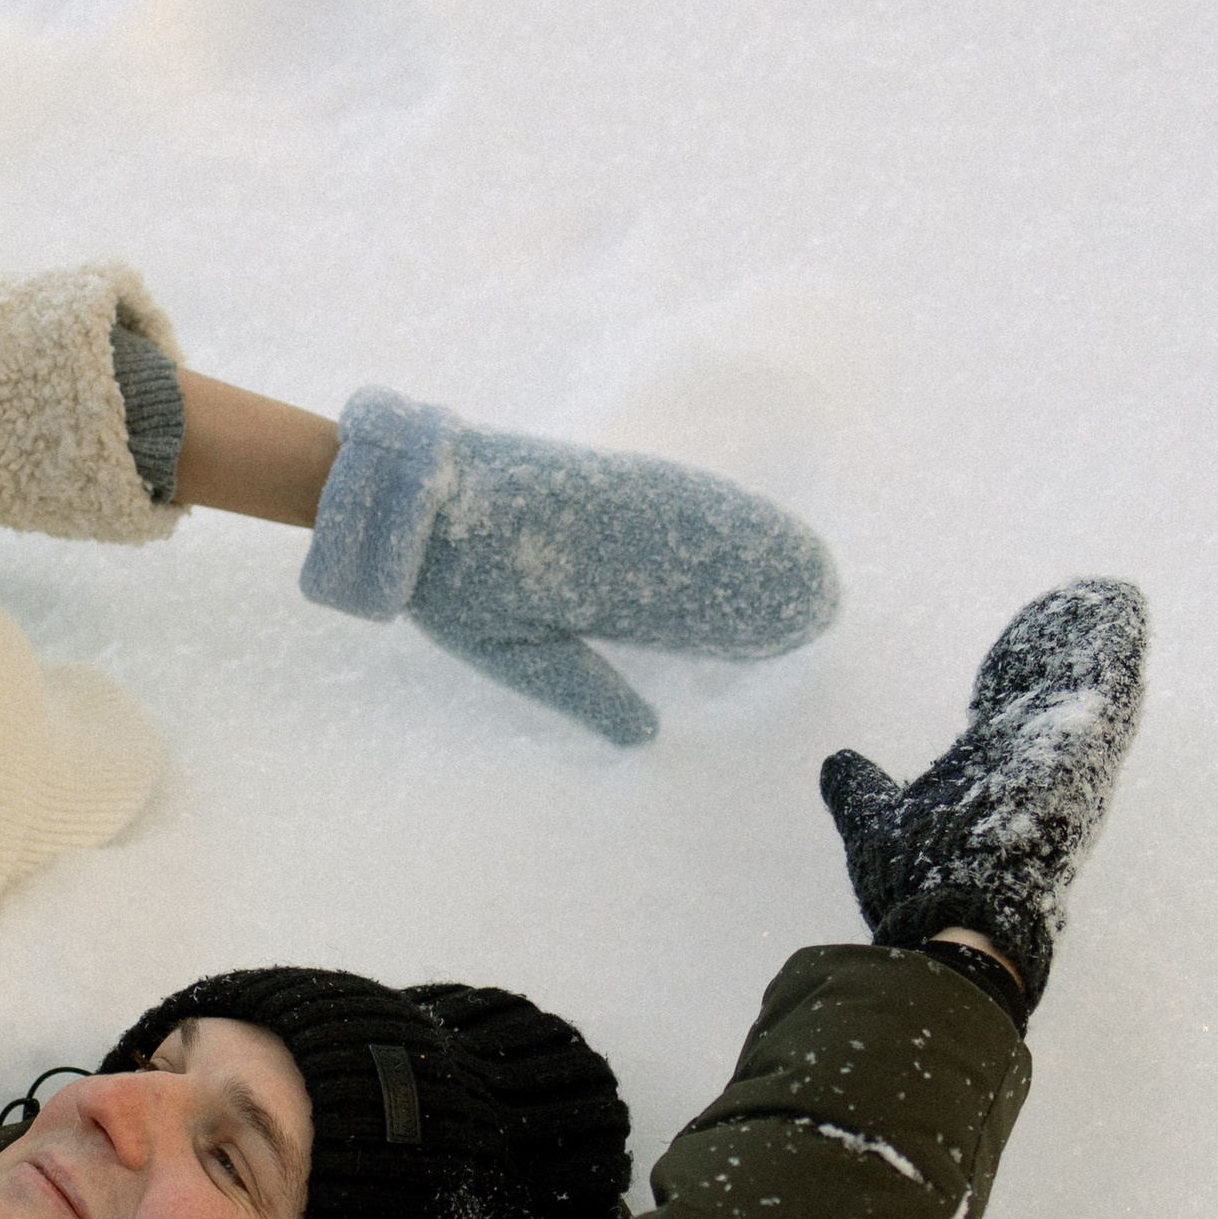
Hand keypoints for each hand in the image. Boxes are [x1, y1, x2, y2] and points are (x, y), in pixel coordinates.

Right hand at [301, 389, 839, 745]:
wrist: (396, 514)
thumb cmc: (448, 586)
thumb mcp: (521, 656)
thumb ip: (587, 690)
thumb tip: (647, 733)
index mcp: (593, 595)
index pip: (680, 614)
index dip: (733, 627)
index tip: (786, 638)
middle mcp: (609, 554)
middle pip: (699, 576)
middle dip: (759, 593)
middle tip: (821, 606)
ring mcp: (604, 516)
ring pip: (692, 539)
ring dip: (752, 555)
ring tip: (810, 574)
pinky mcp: (594, 485)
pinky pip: (661, 503)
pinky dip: (713, 519)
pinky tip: (760, 532)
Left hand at [820, 580, 1148, 1010]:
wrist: (955, 927)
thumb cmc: (919, 889)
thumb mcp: (876, 823)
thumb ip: (859, 789)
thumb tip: (839, 762)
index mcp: (995, 783)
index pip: (1009, 714)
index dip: (1014, 674)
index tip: (1019, 640)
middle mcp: (1038, 773)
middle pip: (1053, 694)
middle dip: (1062, 646)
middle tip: (1077, 598)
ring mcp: (1064, 764)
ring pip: (1089, 688)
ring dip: (1099, 638)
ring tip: (1107, 590)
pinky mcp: (1081, 754)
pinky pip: (1106, 692)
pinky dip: (1115, 650)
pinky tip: (1122, 607)